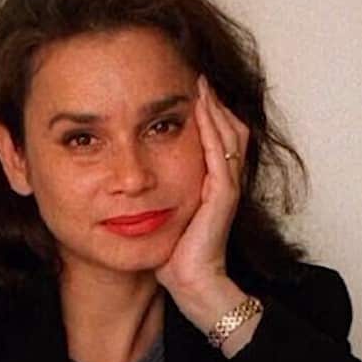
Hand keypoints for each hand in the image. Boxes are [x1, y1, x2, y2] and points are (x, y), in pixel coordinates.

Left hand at [155, 76, 248, 305]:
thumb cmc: (175, 258)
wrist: (191, 284)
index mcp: (213, 185)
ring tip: (200, 84)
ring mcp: (226, 187)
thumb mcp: (164, 218)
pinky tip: (201, 111)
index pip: (219, 139)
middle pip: (231, 129)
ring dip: (214, 108)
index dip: (209, 114)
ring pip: (229, 135)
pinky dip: (211, 130)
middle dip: (214, 102)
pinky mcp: (222, 196)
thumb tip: (130, 186)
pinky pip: (220, 154)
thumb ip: (157, 197)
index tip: (190, 90)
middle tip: (197, 76)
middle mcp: (224, 182)